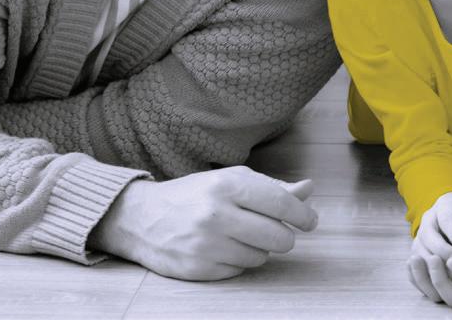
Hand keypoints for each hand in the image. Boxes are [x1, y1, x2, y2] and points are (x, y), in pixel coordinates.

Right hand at [90, 166, 317, 280]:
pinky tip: (223, 248)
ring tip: (241, 236)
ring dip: (259, 248)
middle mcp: (216, 214)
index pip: (282, 204)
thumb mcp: (230, 180)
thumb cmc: (194, 195)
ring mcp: (205, 244)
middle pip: (278, 237)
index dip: (303, 215)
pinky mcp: (197, 268)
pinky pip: (240, 270)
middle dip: (285, 236)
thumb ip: (271, 187)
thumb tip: (308, 190)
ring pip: (261, 256)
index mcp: (227, 186)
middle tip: (276, 231)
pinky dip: (239, 261)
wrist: (141, 218)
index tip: (310, 221)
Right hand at [407, 193, 451, 304]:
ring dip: (435, 263)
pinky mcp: (418, 248)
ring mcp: (421, 232)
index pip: (447, 219)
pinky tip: (444, 278)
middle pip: (428, 234)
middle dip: (444, 251)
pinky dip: (428, 271)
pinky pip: (418, 261)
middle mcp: (429, 216)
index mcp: (446, 203)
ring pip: (419, 248)